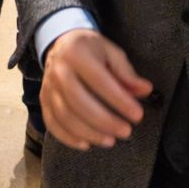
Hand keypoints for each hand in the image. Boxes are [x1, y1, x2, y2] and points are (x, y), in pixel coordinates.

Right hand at [40, 29, 152, 149]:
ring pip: (65, 116)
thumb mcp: (111, 53)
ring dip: (89, 133)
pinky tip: (86, 144)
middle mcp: (59, 70)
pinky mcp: (44, 100)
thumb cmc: (90, 49)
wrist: (62, 43)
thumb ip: (127, 73)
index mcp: (77, 53)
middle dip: (104, 121)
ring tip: (110, 140)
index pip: (99, 81)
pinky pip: (52, 123)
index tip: (137, 115)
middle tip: (126, 131)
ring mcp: (48, 87)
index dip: (119, 100)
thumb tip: (145, 90)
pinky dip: (68, 137)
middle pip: (78, 101)